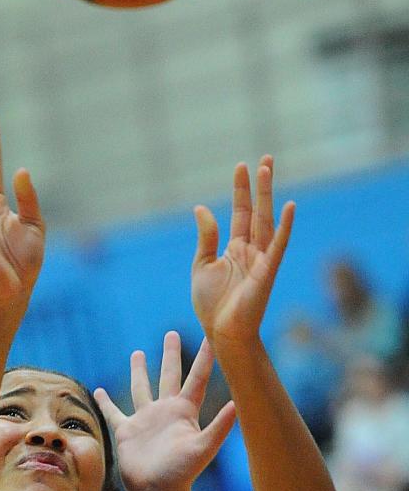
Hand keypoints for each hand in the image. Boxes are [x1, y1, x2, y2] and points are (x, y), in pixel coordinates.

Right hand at [94, 332, 235, 490]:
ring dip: (140, 371)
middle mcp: (166, 411)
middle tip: (171, 333)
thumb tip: (237, 404)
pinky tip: (98, 390)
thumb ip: (220, 426)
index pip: (197, 378)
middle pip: (169, 375)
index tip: (212, 336)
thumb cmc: (182, 473)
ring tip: (138, 353)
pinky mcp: (127, 431)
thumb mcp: (204, 448)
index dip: (204, 358)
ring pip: (142, 388)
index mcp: (185, 411)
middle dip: (170, 355)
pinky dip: (105, 402)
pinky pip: (114, 412)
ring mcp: (146, 420)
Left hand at [192, 156, 293, 347]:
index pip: (240, 212)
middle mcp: (251, 249)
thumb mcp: (202, 265)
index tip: (241, 166)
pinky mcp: (268, 271)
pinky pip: (278, 245)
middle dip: (260, 185)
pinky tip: (289, 206)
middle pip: (257, 210)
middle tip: (265, 158)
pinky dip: (285, 227)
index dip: (241, 190)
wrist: (221, 332)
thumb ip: (206, 237)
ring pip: (267, 221)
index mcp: (235, 248)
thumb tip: (201, 207)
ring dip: (268, 195)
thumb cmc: (212, 305)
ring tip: (267, 169)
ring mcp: (262, 259)